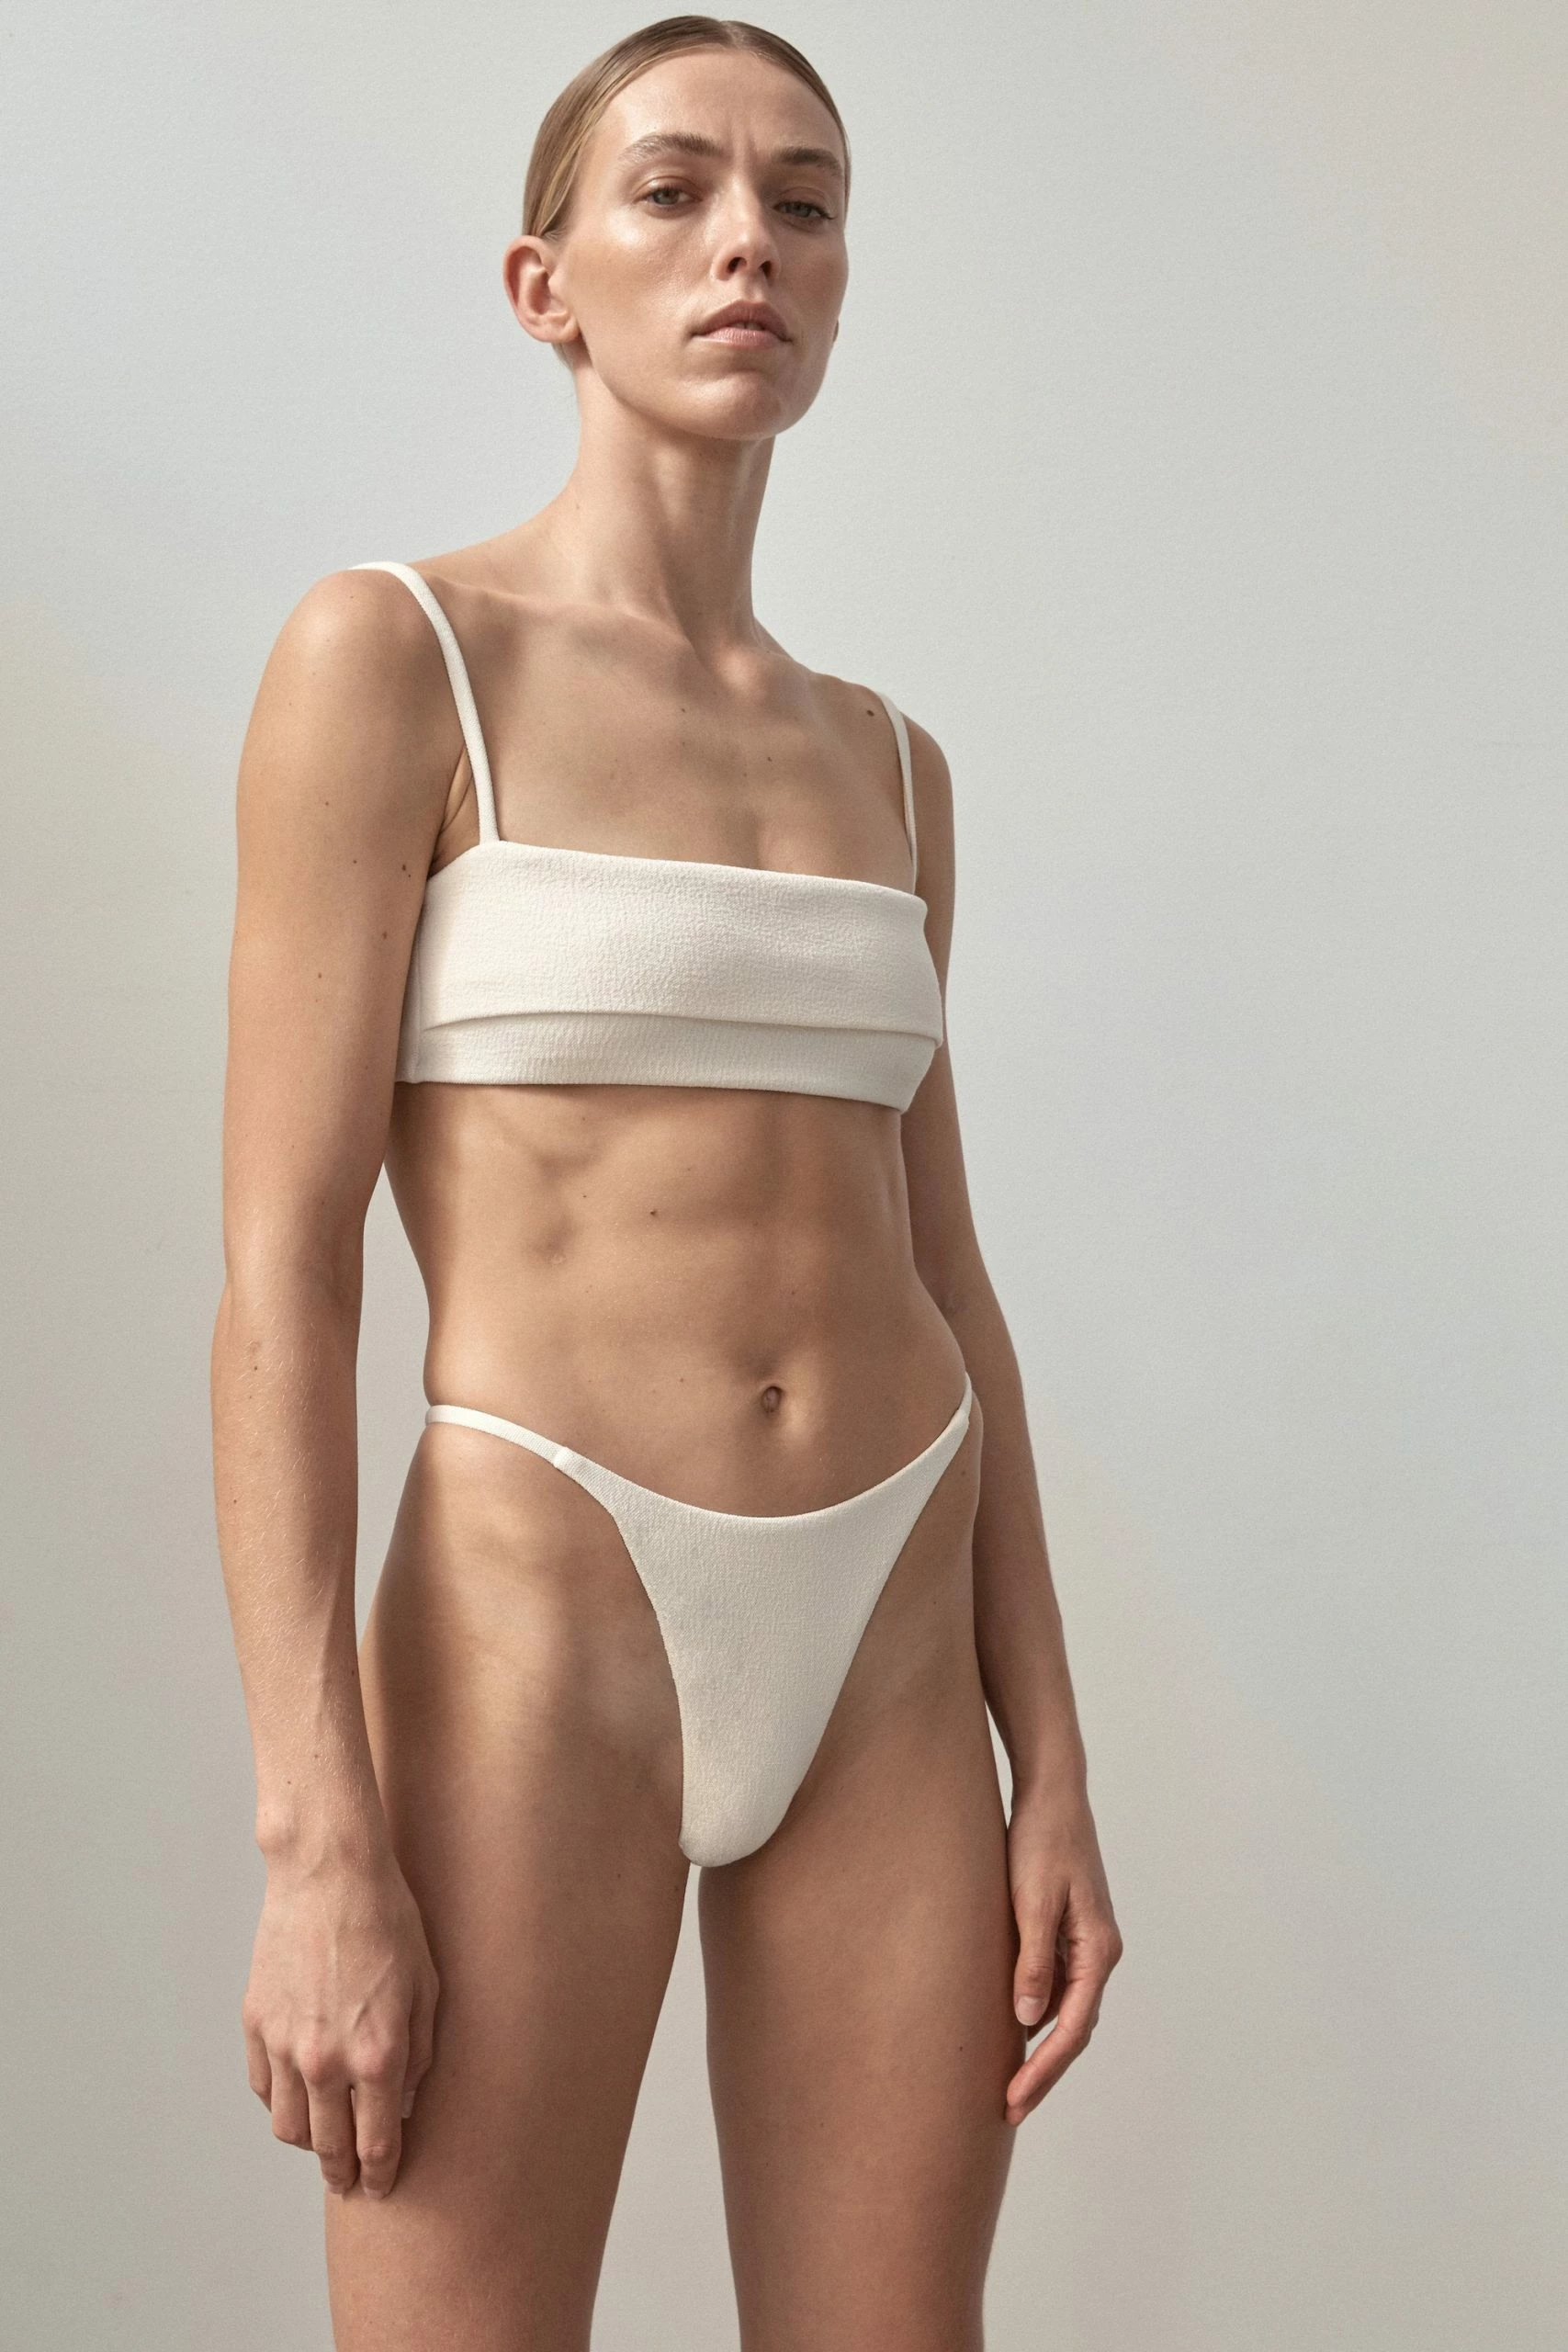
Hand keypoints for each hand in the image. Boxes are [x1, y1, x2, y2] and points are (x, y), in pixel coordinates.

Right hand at [241, 1839, 439, 2199]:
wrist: (330, 1874)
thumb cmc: (388, 1921)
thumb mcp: (426, 1987)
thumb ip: (418, 2054)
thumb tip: (403, 2102)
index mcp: (377, 2055)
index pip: (376, 2143)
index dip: (380, 2173)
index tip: (380, 2187)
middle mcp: (327, 2061)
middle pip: (328, 2148)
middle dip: (342, 2173)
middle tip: (349, 2183)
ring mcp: (285, 2045)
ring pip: (289, 2127)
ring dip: (308, 2144)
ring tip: (322, 2143)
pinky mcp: (257, 2024)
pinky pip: (264, 2088)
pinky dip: (280, 2103)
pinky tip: (297, 2098)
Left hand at [1003, 1776, 1122, 2123]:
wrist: (1052, 1794)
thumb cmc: (1042, 1841)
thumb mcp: (1031, 1901)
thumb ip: (1032, 1960)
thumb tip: (1028, 2020)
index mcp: (1098, 1950)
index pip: (1072, 2029)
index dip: (1043, 2071)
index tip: (1014, 2102)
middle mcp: (1099, 1953)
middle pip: (1075, 2030)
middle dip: (1044, 2072)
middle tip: (1008, 2110)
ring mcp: (1085, 1944)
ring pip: (1066, 2012)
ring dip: (1041, 2049)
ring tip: (1006, 2082)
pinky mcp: (1068, 1933)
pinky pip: (1056, 1987)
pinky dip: (1037, 2014)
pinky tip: (1008, 2029)